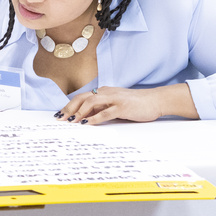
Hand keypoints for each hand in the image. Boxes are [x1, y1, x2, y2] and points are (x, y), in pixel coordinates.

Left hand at [56, 84, 198, 124]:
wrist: (156, 100)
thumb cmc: (135, 104)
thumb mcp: (114, 105)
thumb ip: (101, 109)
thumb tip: (85, 118)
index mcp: (102, 91)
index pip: (81, 97)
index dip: (69, 106)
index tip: (60, 115)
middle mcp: (105, 92)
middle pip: (81, 98)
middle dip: (69, 109)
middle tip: (60, 119)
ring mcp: (114, 99)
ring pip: (91, 103)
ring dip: (79, 113)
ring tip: (72, 122)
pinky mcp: (123, 107)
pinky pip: (106, 112)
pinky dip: (95, 118)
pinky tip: (88, 124)